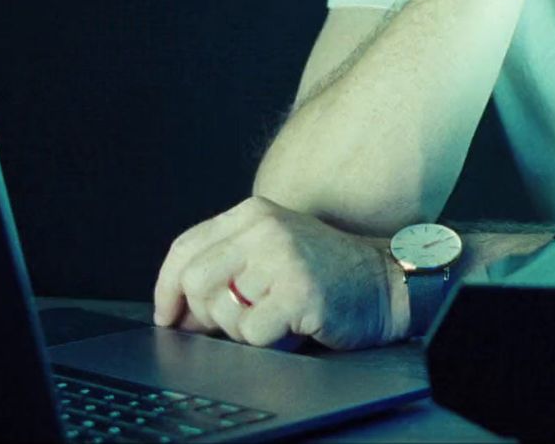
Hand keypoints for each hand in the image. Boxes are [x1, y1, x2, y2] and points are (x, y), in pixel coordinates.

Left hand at [152, 196, 405, 350]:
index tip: (168, 314)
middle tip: (232, 324)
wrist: (388, 281)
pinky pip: (251, 333)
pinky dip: (267, 341)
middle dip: (205, 314)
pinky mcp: (298, 291)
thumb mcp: (274, 248)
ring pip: (221, 311)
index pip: (185, 247)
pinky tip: (291, 326)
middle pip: (194, 281)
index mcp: (253, 213)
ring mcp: (282, 258)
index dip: (166, 287)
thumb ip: (228, 263)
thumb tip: (179, 308)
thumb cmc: (329, 273)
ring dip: (241, 330)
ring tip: (274, 317)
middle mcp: (264, 228)